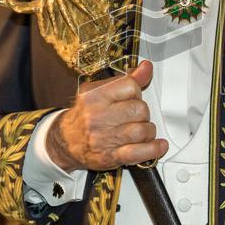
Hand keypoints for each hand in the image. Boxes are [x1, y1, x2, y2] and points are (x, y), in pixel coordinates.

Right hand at [46, 60, 168, 172]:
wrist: (65, 141)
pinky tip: (159, 145)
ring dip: (148, 131)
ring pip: (142, 131)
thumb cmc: (85, 115)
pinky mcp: (110, 157)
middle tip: (136, 117)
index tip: (133, 98)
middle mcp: (97, 116)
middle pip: (140, 109)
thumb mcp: (99, 91)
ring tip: (142, 131)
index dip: (137, 92)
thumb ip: (126, 79)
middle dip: (143, 113)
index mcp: (94, 95)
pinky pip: (138, 153)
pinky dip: (153, 149)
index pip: (131, 86)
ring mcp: (103, 138)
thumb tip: (146, 67)